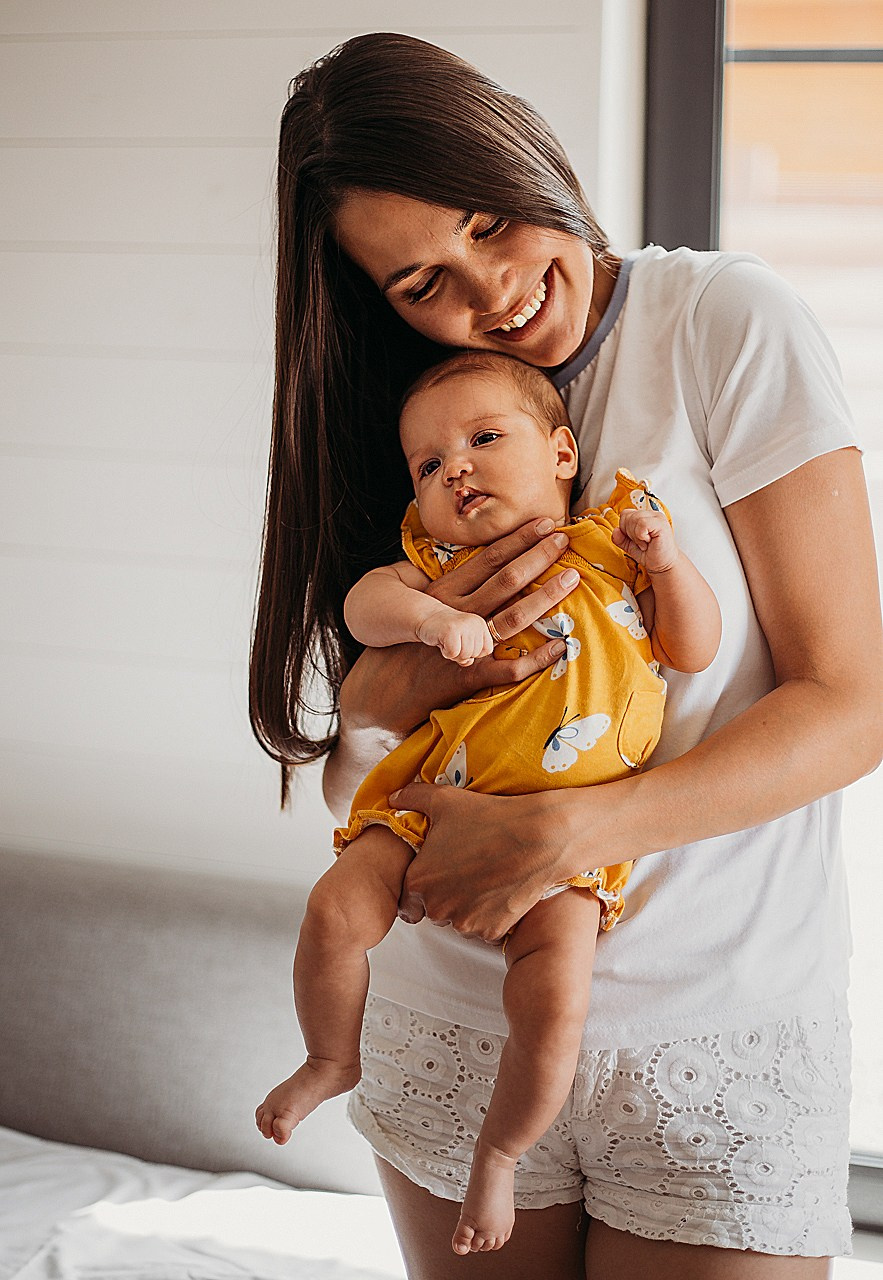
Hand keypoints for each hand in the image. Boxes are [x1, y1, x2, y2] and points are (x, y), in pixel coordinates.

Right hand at [339, 519, 578, 736]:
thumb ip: (453, 592)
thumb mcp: (420, 610)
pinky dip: (536, 658)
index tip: (544, 522)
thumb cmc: (401, 650)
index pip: (488, 559)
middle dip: (537, 557)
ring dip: (545, 597)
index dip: (518, 540)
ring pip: (512, 617)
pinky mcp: (466, 675)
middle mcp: (453, 614)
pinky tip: (560, 646)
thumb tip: (489, 569)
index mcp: (443, 593)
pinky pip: (508, 668)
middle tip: (565, 539)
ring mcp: (461, 645)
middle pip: (504, 580)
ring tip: (571, 579)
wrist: (376, 694)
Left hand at [389, 784, 564, 940]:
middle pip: (433, 908)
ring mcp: (465, 923)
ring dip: (465, 906)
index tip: (437, 872)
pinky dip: (488, 914)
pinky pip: (483, 927)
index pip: (407, 897)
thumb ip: (411, 798)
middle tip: (465, 869)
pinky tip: (499, 889)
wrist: (537, 838)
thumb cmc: (488, 817)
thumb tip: (394, 798)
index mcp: (419, 881)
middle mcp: (438, 908)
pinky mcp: (490, 931)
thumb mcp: (445, 800)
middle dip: (444, 894)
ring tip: (484, 877)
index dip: (422, 883)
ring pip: (458, 919)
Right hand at [416, 608, 493, 665]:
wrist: (426, 616)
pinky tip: (441, 641)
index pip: (487, 650)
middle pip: (475, 654)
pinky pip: (453, 653)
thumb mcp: (463, 640)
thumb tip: (469, 662)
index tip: (461, 643)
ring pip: (465, 655)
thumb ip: (470, 653)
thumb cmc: (446, 631)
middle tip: (451, 641)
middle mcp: (475, 623)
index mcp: (481, 624)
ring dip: (453, 653)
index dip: (473, 652)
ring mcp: (463, 626)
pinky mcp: (451, 630)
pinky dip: (445, 652)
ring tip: (446, 641)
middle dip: (461, 653)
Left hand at [613, 509, 678, 574]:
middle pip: (628, 516)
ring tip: (645, 543)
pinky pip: (642, 524)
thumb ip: (620, 538)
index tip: (636, 539)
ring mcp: (658, 518)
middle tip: (641, 543)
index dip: (625, 528)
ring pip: (634, 519)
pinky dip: (641, 536)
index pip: (625, 514)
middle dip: (630, 533)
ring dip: (636, 536)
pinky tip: (649, 542)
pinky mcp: (661, 524)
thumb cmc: (650, 554)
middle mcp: (652, 514)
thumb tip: (615, 530)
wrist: (663, 566)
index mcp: (645, 516)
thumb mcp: (630, 546)